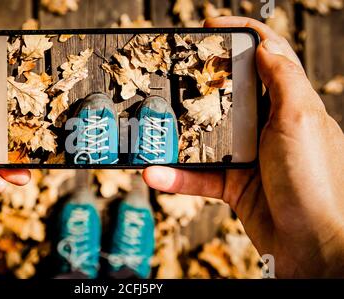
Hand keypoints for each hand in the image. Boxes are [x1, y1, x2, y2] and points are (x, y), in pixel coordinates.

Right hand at [143, 17, 343, 277]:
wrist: (313, 246)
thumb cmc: (315, 181)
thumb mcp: (301, 120)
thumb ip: (283, 80)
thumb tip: (264, 46)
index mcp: (289, 103)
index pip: (267, 55)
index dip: (241, 34)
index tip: (209, 26)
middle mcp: (267, 125)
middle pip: (228, 92)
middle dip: (199, 80)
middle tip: (171, 70)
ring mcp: (248, 154)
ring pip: (205, 136)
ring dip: (176, 136)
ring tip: (150, 127)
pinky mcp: (233, 183)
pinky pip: (198, 175)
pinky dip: (176, 176)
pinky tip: (155, 174)